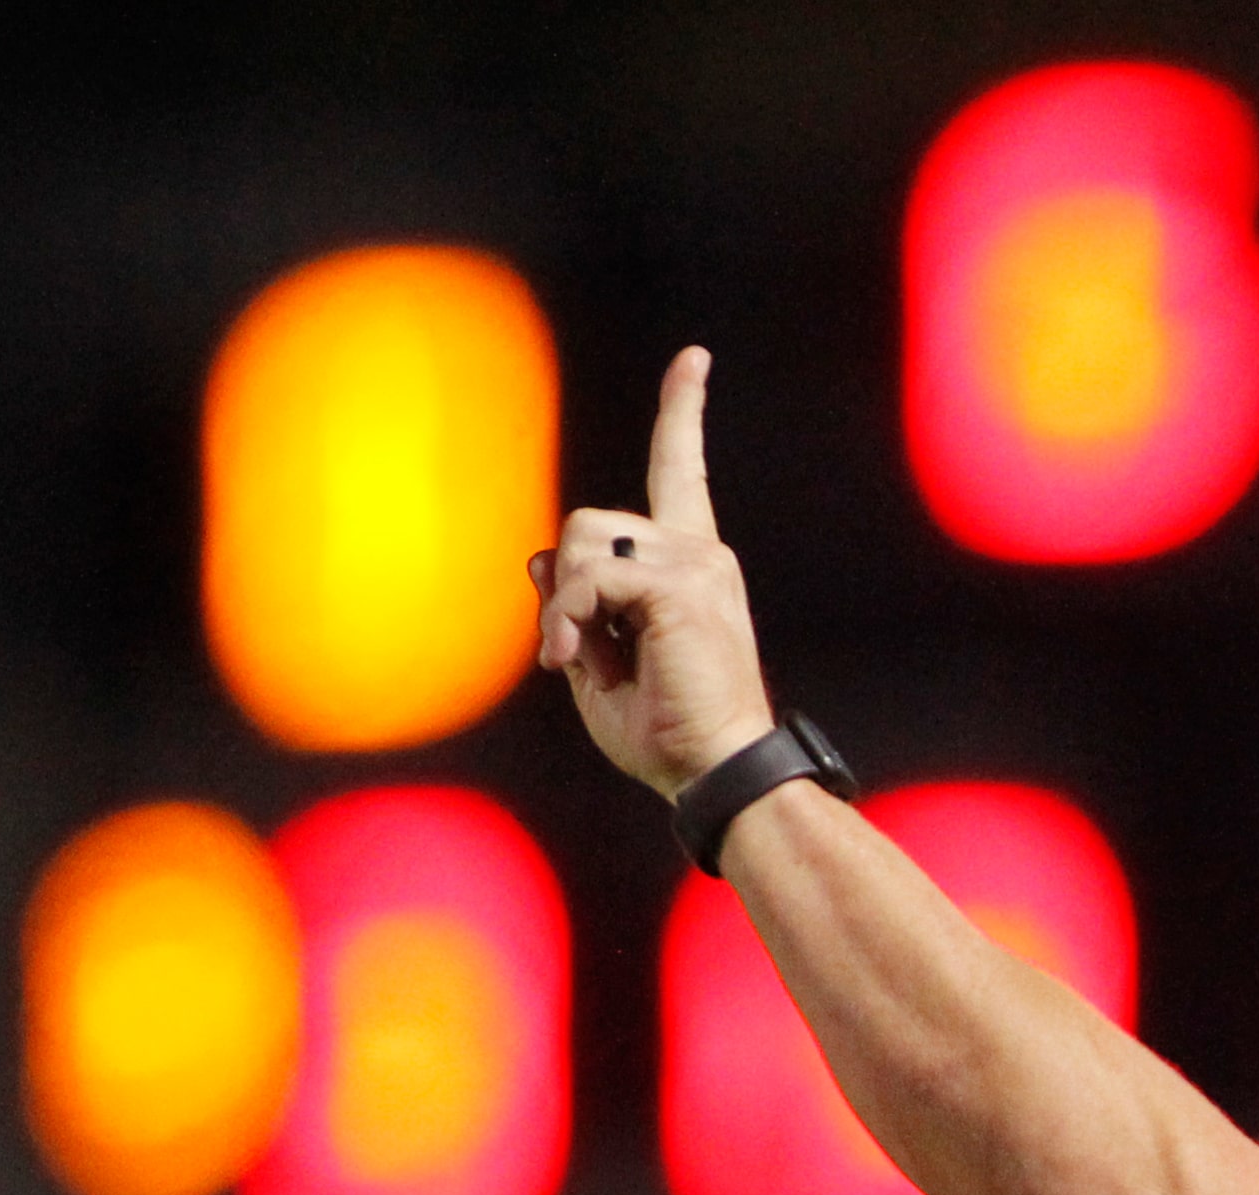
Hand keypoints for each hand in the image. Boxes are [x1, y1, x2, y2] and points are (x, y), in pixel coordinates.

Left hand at [533, 347, 776, 799]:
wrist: (715, 771)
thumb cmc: (667, 734)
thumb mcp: (599, 665)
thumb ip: (576, 609)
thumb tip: (543, 560)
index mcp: (692, 566)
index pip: (682, 471)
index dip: (682, 411)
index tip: (694, 359)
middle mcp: (702, 553)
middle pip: (590, 520)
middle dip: (563, 585)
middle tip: (566, 653)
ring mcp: (698, 565)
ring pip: (583, 539)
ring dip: (564, 606)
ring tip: (577, 663)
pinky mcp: (683, 586)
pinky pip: (592, 578)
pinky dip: (569, 621)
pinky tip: (573, 661)